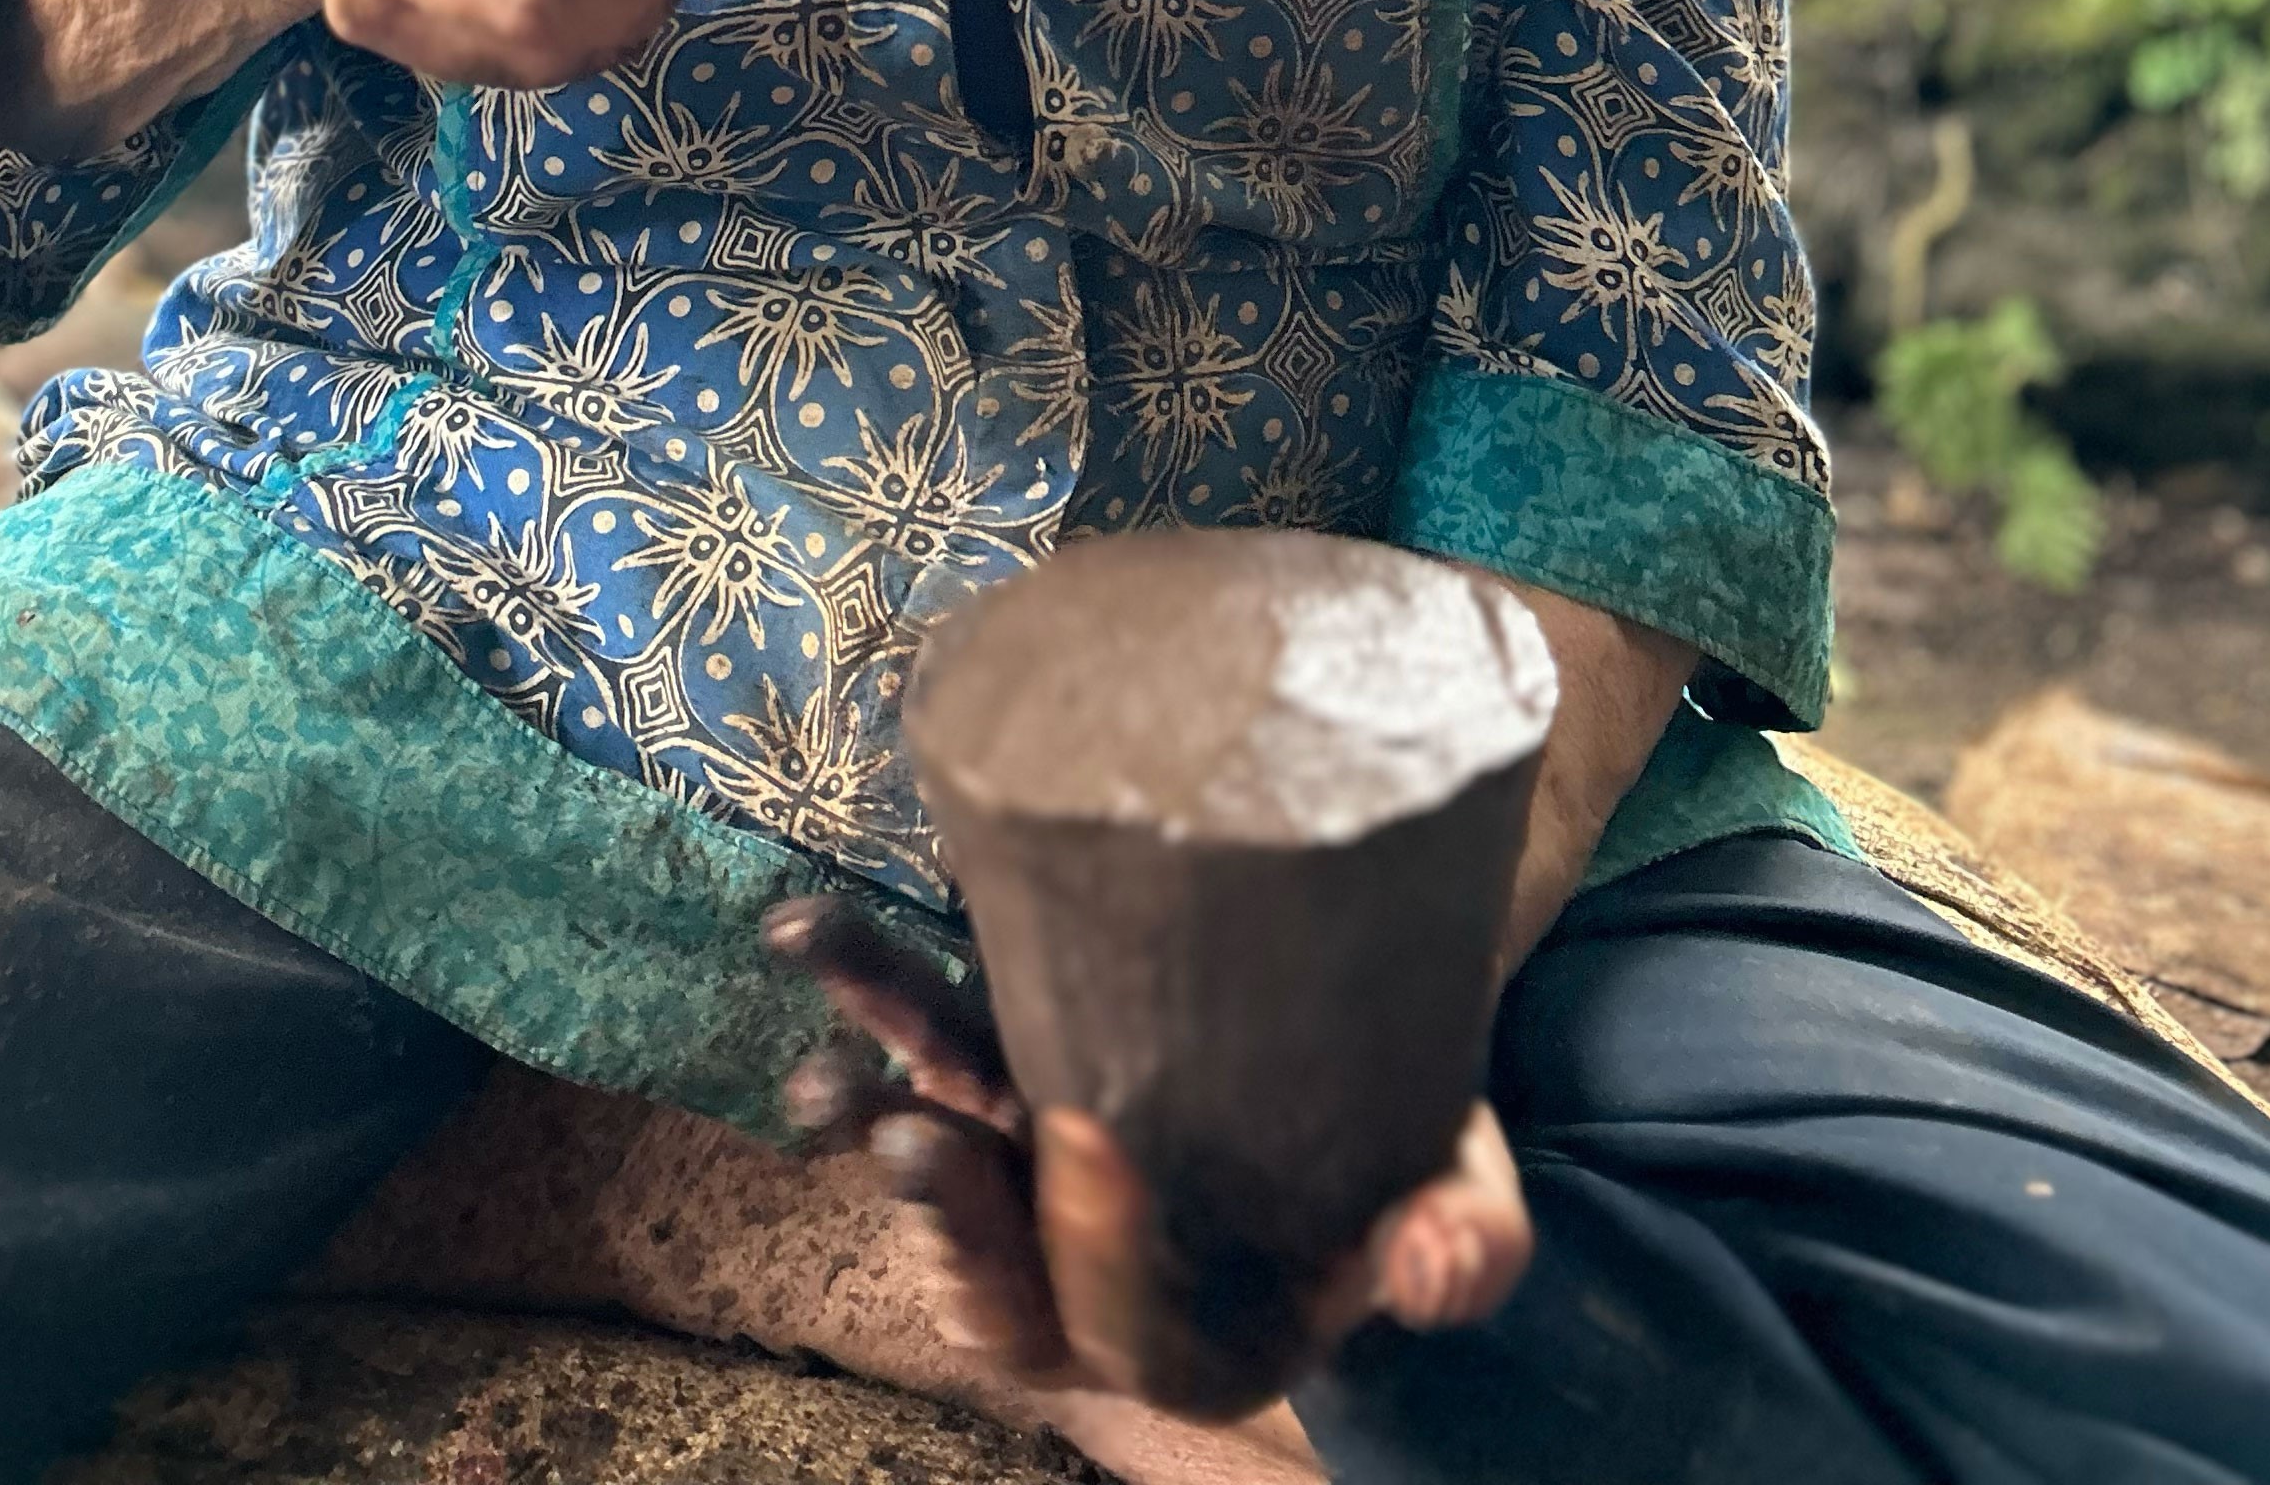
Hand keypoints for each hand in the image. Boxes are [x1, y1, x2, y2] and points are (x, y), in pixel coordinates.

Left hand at [763, 898, 1531, 1420]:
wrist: (1351, 1046)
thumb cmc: (1404, 1147)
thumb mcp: (1459, 1192)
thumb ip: (1462, 1244)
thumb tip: (1440, 1266)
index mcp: (1184, 1330)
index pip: (1110, 1331)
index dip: (1093, 1263)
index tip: (1104, 1145)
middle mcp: (1082, 1258)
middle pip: (988, 1267)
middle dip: (945, 1212)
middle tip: (915, 1143)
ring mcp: (1029, 1155)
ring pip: (930, 1153)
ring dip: (868, 1111)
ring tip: (819, 1072)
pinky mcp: (1003, 1049)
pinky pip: (915, 1035)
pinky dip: (861, 994)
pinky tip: (808, 938)